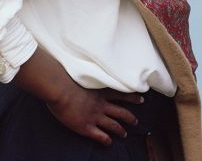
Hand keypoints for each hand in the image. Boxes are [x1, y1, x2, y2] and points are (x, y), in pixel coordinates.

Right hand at [12, 45, 143, 145]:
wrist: (60, 90)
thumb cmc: (67, 77)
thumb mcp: (82, 70)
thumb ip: (88, 69)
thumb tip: (86, 58)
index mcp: (101, 91)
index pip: (121, 94)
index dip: (132, 97)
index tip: (142, 99)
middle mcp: (101, 105)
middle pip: (121, 112)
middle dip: (130, 117)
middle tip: (136, 121)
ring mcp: (95, 117)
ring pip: (113, 125)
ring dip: (120, 130)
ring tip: (124, 133)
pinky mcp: (86, 127)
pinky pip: (100, 136)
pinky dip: (106, 140)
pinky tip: (108, 143)